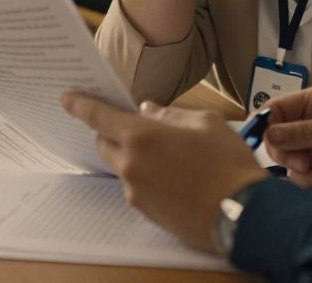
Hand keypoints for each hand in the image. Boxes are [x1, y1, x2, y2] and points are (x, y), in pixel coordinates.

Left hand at [62, 93, 267, 253]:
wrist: (243, 214)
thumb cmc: (228, 163)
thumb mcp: (205, 123)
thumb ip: (170, 115)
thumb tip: (149, 111)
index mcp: (141, 137)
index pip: (97, 117)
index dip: (80, 104)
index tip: (67, 98)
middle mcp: (130, 165)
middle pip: (105, 143)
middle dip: (115, 132)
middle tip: (139, 128)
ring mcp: (136, 192)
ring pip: (123, 167)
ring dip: (135, 157)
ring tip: (169, 156)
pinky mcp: (146, 212)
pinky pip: (137, 187)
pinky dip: (147, 177)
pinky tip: (175, 177)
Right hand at [264, 84, 311, 202]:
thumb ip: (302, 132)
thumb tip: (268, 132)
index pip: (278, 108)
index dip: (263, 122)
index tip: (252, 138)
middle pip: (277, 137)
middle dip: (283, 151)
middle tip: (297, 161)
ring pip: (287, 159)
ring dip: (298, 168)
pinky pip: (302, 176)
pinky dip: (310, 179)